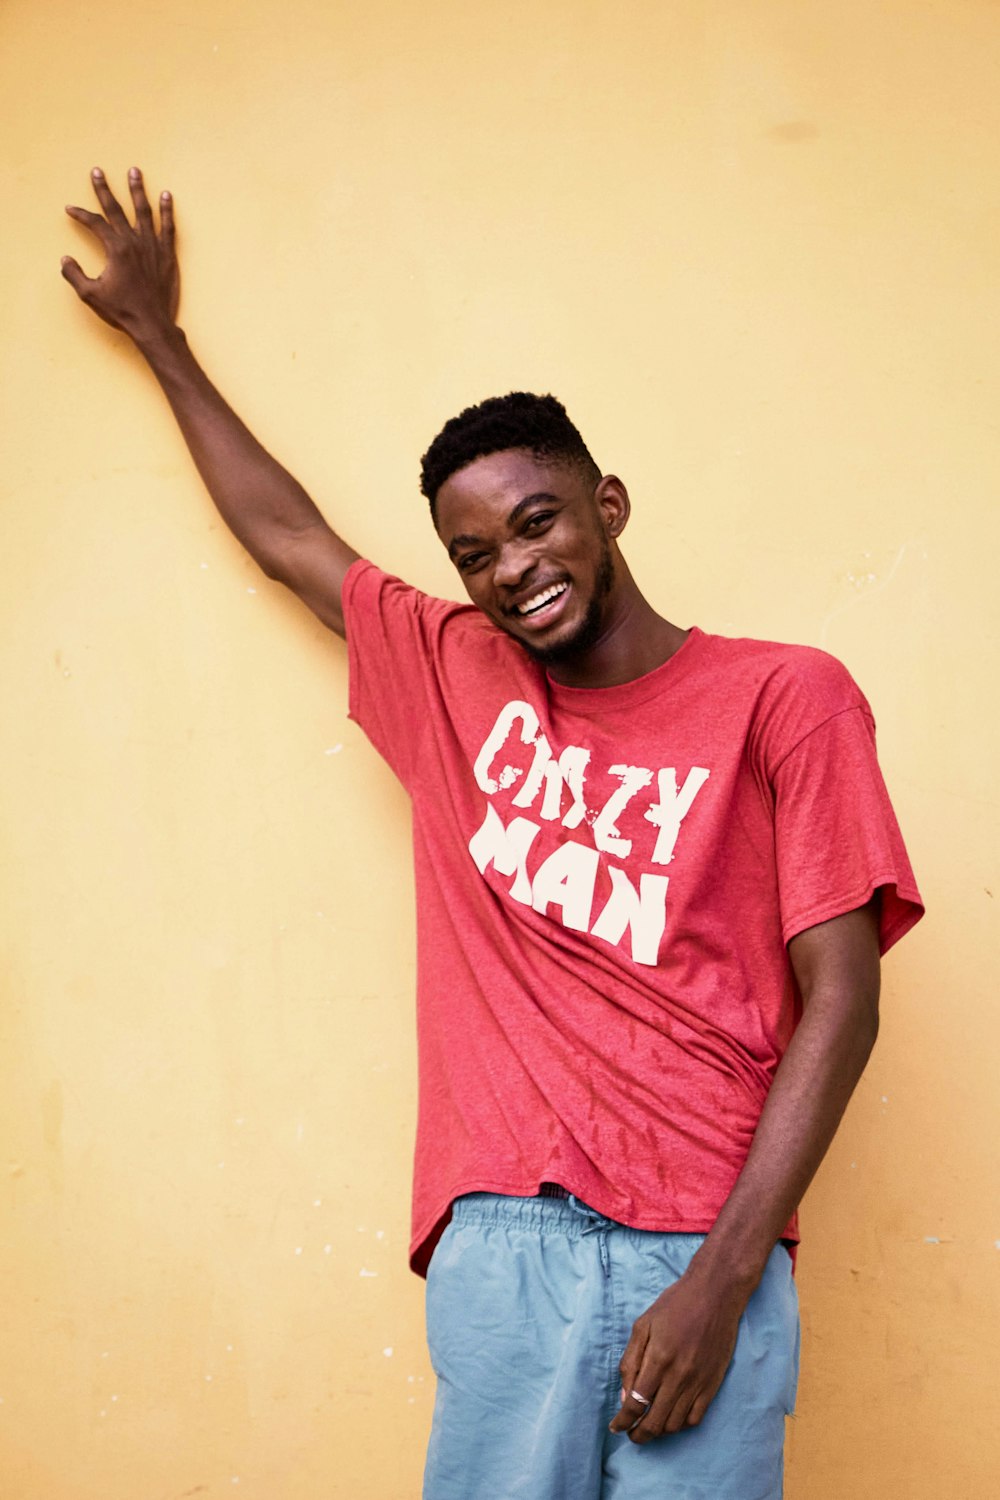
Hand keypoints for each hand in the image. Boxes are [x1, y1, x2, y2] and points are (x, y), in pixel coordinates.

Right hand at [62, 167, 178, 341]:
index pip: (95, 223)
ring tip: (134, 171)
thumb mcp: (90, 295)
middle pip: (117, 209)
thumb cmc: (122, 311)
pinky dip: (167, 211)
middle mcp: (134, 242)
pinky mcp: (168, 255)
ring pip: (144, 211)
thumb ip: (74, 274)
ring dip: (137, 190)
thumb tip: (65, 259)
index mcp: (116, 249)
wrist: (153, 325)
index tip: (71, 209)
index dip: (81, 214)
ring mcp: (153, 247)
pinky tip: (166, 196)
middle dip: (105, 189)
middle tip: (98, 171)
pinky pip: (168, 228)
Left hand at [609, 1263, 745, 1443]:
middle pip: (655, 1422)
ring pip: (674, 1424)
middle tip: (631, 1434)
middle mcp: (679, 1376)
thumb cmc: (675, 1304)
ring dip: (658, 1431)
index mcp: (658, 1359)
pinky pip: (695, 1418)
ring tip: (649, 1426)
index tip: (615, 1427)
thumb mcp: (643, 1324)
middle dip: (639, 1434)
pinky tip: (671, 1417)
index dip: (622, 1421)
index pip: (636, 1404)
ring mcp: (698, 1382)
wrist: (716, 1294)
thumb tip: (625, 1395)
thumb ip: (631, 1361)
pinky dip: (680, 1424)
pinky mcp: (713, 1384)